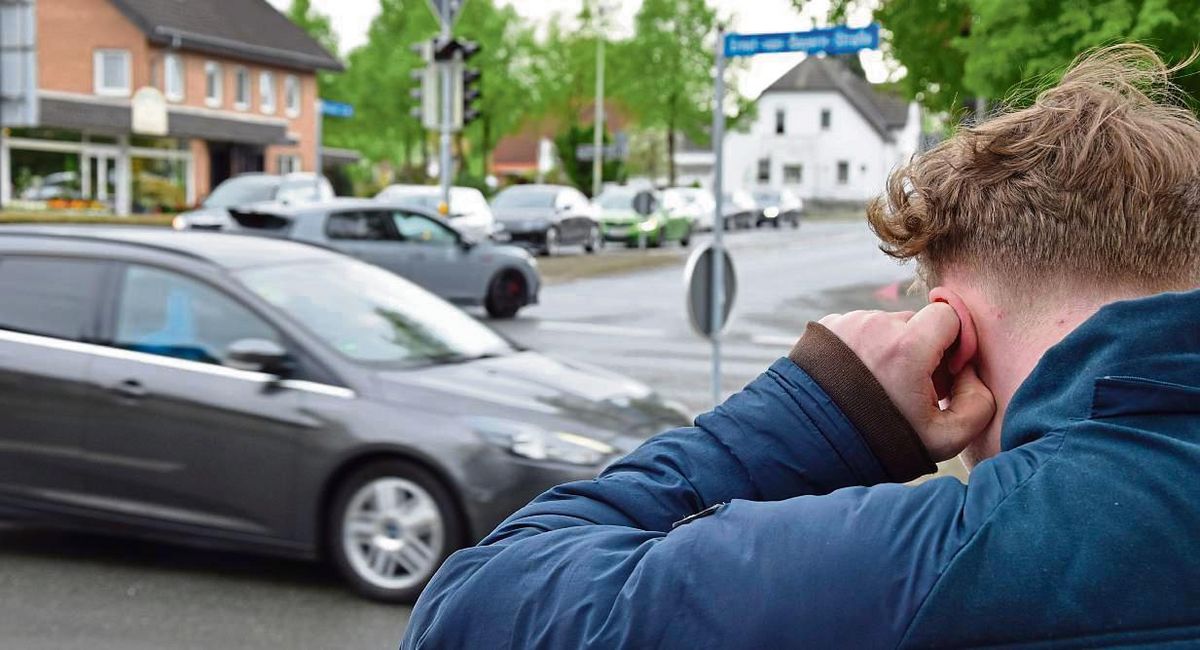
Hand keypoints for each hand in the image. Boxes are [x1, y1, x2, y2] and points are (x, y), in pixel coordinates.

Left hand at [818, 304, 995, 461]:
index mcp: (906, 346)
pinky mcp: (827, 327)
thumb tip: (971, 374)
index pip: (948, 314)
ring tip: (881, 388)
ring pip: (887, 326)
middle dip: (923, 349)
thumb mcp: (944, 438)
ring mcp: (848, 323)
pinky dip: (865, 349)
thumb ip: (978, 404)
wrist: (813, 443)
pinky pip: (859, 329)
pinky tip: (858, 381)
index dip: (956, 341)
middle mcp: (875, 326)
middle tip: (913, 388)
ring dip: (892, 349)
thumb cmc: (881, 443)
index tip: (946, 371)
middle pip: (917, 322)